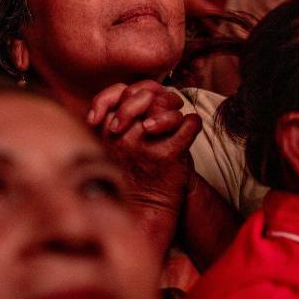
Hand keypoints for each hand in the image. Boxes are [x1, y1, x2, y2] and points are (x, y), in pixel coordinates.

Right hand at [88, 81, 200, 214]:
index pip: (120, 91)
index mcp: (105, 130)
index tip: (145, 103)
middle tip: (166, 108)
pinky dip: (193, 124)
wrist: (144, 208)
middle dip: (160, 97)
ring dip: (176, 110)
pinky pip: (189, 123)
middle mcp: (121, 135)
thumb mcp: (112, 143)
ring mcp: (144, 145)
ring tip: (176, 122)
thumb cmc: (131, 170)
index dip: (137, 92)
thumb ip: (118, 115)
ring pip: (167, 106)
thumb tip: (140, 90)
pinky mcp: (168, 156)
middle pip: (145, 95)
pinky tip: (188, 131)